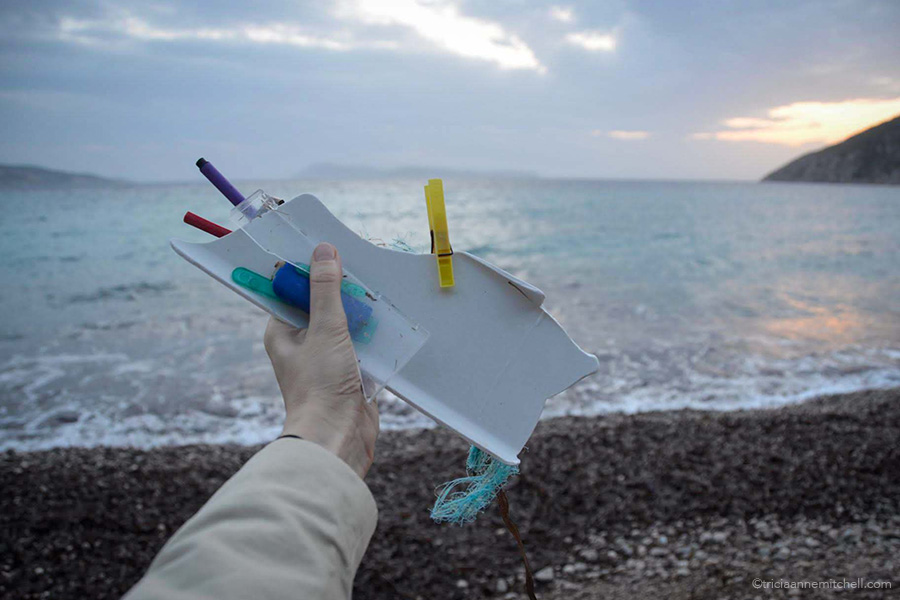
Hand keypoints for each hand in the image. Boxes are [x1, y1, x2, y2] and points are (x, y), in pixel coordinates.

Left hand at [264, 242, 378, 478]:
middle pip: (322, 304)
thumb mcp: (325, 329)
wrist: (338, 438)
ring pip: (345, 323)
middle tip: (362, 268)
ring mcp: (327, 358)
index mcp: (282, 332)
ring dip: (362, 311)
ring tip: (379, 291)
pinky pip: (362, 343)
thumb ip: (325, 290)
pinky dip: (374, 333)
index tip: (329, 249)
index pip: (291, 291)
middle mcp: (301, 344)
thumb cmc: (321, 385)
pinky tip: (390, 320)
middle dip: (342, 289)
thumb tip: (323, 250)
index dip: (309, 270)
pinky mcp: (350, 372)